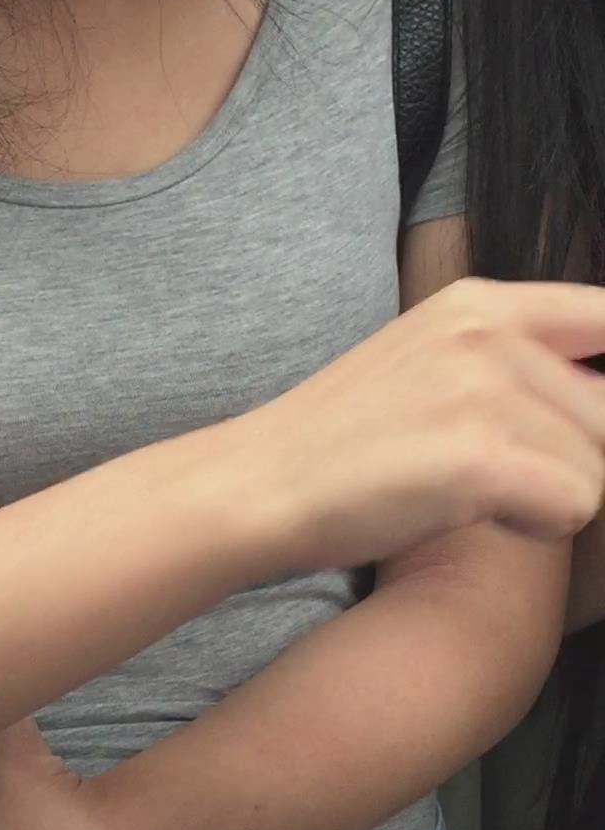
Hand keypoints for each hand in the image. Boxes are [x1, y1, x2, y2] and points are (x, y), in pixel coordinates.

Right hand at [223, 278, 604, 575]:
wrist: (258, 485)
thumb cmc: (342, 444)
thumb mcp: (428, 363)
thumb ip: (513, 363)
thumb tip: (595, 400)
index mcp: (480, 303)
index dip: (603, 391)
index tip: (585, 422)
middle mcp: (490, 332)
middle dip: (571, 461)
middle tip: (495, 476)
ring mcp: (484, 390)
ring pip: (598, 467)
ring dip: (551, 498)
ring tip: (473, 493)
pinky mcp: (479, 456)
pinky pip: (577, 505)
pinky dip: (539, 526)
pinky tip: (480, 515)